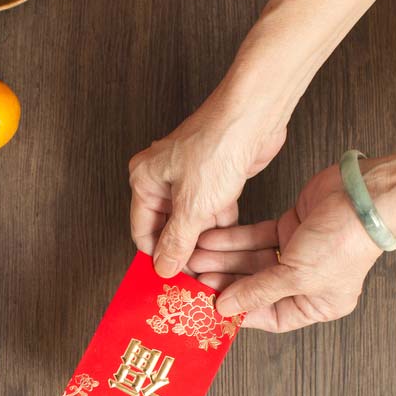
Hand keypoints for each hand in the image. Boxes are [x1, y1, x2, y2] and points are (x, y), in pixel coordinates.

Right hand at [129, 80, 288, 277]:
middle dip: (181, 250)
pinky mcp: (214, 178)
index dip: (156, 256)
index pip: (142, 231)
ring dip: (202, 240)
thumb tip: (162, 267)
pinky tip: (227, 243)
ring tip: (212, 264)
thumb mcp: (193, 205)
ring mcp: (189, 178)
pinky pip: (211, 211)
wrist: (253, 117)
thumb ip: (176, 241)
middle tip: (193, 275)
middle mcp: (163, 178)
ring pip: (191, 220)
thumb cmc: (217, 146)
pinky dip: (219, 225)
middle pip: (166, 227)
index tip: (171, 279)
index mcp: (145, 180)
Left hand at [188, 163, 382, 331]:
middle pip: (255, 286)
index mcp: (317, 304)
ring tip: (194, 258)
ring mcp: (296, 253)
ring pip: (250, 260)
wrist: (362, 196)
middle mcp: (306, 281)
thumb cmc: (344, 243)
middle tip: (194, 280)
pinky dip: (233, 239)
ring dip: (223, 259)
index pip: (269, 316)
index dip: (240, 312)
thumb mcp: (296, 276)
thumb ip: (257, 291)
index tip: (210, 307)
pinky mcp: (288, 227)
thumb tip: (226, 308)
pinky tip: (209, 241)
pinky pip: (254, 238)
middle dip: (224, 281)